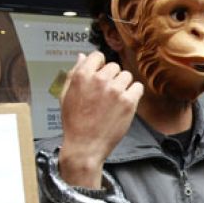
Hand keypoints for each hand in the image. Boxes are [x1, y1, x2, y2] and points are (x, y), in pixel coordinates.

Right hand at [58, 52, 142, 187]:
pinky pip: (138, 88)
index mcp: (82, 76)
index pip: (98, 56)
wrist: (85, 146)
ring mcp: (115, 90)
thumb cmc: (74, 123)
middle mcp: (99, 80)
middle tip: (106, 94)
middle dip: (111, 78)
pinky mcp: (128, 102)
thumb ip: (74, 73)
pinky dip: (134, 94)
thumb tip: (82, 57)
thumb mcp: (66, 95)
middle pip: (114, 67)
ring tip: (115, 101)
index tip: (100, 75)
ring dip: (123, 85)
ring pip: (126, 76)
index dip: (100, 66)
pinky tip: (125, 104)